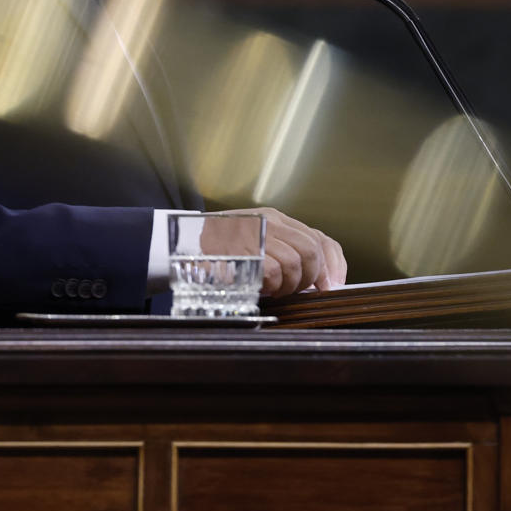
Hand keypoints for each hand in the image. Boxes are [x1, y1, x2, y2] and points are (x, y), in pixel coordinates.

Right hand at [203, 208, 346, 296]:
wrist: (178, 246)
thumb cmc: (220, 251)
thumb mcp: (257, 245)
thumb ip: (288, 254)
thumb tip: (325, 282)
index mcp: (276, 219)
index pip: (320, 240)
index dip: (333, 266)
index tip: (332, 287)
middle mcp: (268, 221)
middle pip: (310, 251)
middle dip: (309, 279)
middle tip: (294, 291)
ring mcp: (254, 234)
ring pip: (293, 263)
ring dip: (287, 285)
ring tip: (273, 289)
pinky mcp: (240, 251)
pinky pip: (271, 271)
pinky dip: (271, 285)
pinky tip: (261, 287)